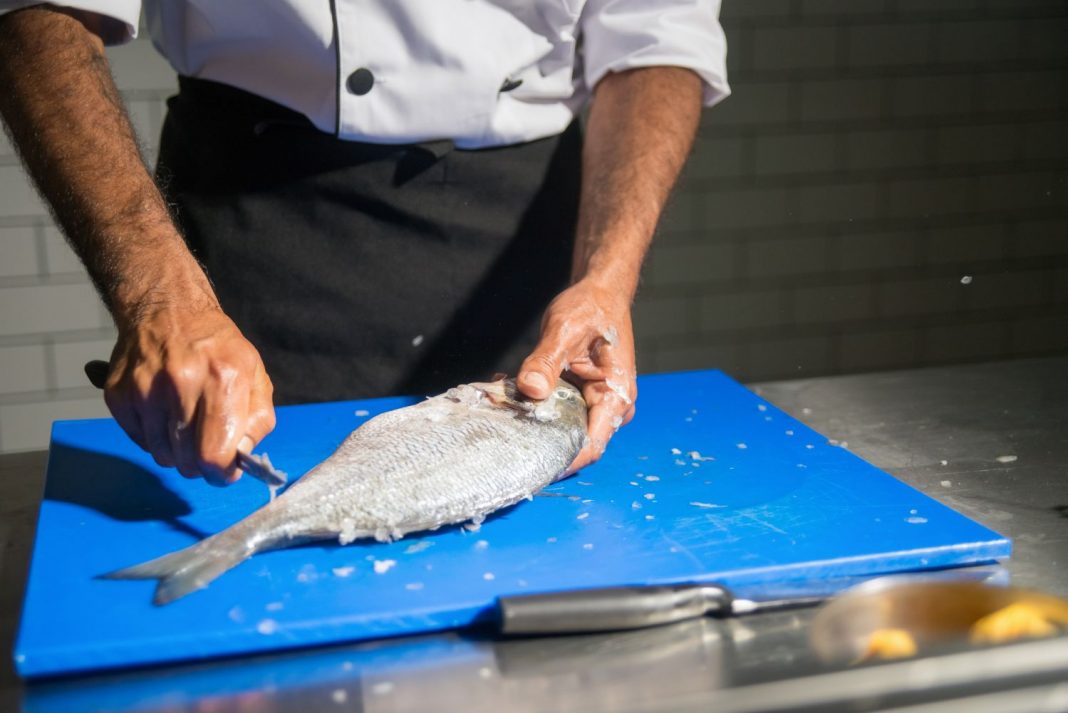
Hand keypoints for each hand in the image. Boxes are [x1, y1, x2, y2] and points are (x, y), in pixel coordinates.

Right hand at [102, 304, 275, 485]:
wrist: (169, 310)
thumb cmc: (217, 348)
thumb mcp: (255, 376)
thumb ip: (258, 421)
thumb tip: (241, 459)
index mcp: (223, 380)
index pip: (214, 455)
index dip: (221, 472)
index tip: (224, 470)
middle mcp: (181, 383)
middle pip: (187, 462)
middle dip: (201, 464)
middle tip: (206, 445)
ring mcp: (145, 390)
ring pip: (162, 456)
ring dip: (177, 451)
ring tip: (186, 422)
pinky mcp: (118, 395)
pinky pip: (140, 441)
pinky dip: (154, 437)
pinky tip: (165, 412)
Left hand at [517, 280, 636, 474]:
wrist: (599, 292)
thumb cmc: (591, 308)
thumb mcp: (564, 331)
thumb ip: (545, 361)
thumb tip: (530, 389)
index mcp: (615, 396)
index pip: (592, 444)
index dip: (564, 461)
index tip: (531, 466)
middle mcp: (607, 406)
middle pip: (573, 439)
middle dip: (537, 436)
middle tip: (502, 428)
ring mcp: (593, 402)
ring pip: (559, 425)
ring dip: (530, 417)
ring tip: (500, 401)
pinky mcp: (578, 395)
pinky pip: (553, 409)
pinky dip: (531, 402)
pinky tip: (508, 386)